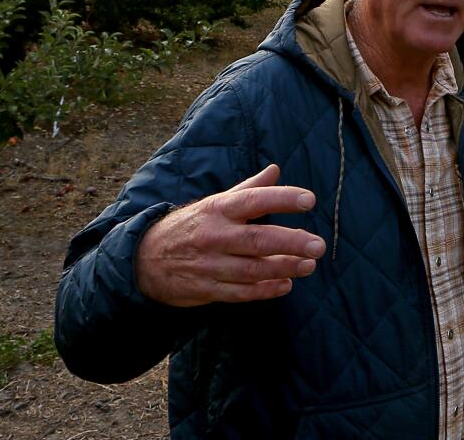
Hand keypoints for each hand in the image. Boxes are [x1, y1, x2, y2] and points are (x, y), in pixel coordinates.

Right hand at [134, 164, 324, 306]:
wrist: (145, 259)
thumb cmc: (190, 226)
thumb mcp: (215, 203)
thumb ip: (248, 189)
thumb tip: (275, 170)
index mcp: (218, 209)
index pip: (253, 200)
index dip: (282, 199)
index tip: (309, 200)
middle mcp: (215, 236)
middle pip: (258, 239)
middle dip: (291, 242)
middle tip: (318, 245)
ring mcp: (211, 265)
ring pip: (253, 269)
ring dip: (284, 268)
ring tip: (308, 265)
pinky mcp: (207, 289)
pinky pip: (241, 292)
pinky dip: (265, 290)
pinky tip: (286, 285)